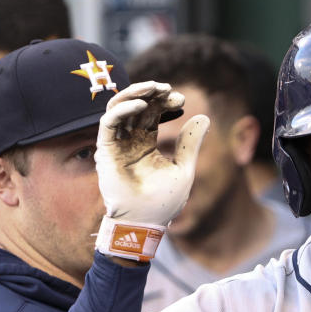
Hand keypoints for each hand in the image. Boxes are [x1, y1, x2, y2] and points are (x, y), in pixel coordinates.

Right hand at [94, 81, 209, 261]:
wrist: (146, 223)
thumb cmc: (163, 202)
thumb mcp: (184, 168)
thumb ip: (190, 143)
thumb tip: (205, 116)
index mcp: (146, 145)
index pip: (152, 114)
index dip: (164, 103)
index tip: (181, 100)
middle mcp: (129, 142)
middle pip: (137, 107)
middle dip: (152, 95)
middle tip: (168, 90)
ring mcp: (116, 145)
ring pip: (119, 109)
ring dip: (135, 94)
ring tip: (154, 88)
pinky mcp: (106, 151)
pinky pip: (109, 123)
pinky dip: (123, 110)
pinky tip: (141, 105)